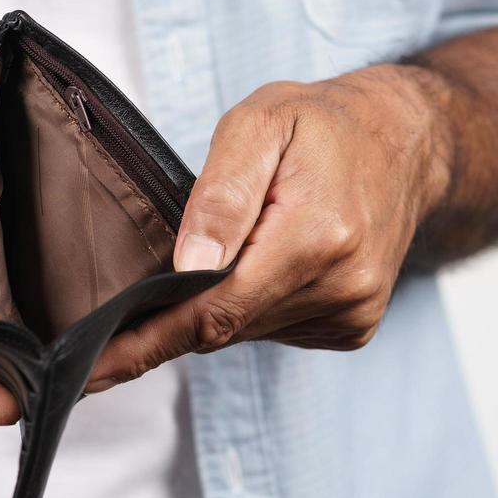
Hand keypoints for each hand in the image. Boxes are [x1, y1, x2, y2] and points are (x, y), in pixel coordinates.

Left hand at [85, 66, 452, 391]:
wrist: (406, 141)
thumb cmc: (324, 124)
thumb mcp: (261, 124)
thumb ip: (221, 193)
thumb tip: (187, 266)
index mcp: (316, 239)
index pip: (210, 311)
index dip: (145, 343)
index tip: (91, 373)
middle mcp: (341, 287)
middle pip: (223, 326)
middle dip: (169, 317)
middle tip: (121, 304)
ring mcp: (351, 313)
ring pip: (246, 331)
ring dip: (217, 303)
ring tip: (225, 246)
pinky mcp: (353, 325)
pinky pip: (275, 329)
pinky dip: (251, 304)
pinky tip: (261, 262)